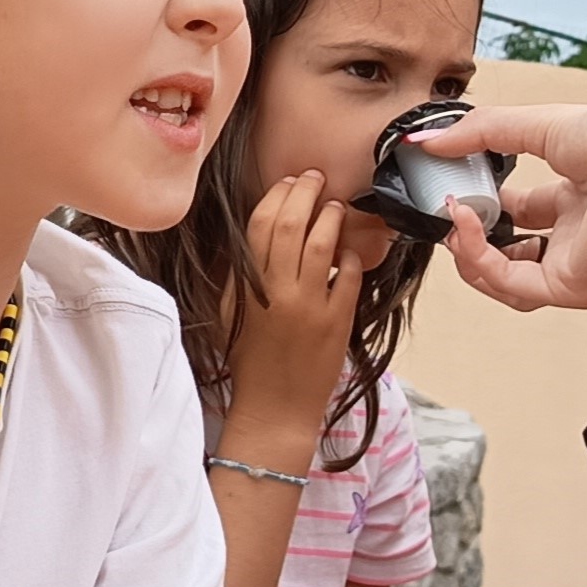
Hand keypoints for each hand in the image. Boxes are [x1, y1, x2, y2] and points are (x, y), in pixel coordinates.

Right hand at [223, 172, 361, 450]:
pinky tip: (350, 251)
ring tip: (336, 206)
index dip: (277, 195)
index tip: (289, 181)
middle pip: (291, 223)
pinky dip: (351, 257)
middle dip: (305, 192)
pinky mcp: (337, 322)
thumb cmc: (252, 359)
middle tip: (316, 179)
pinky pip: (349, 276)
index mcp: (247, 286)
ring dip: (331, 217)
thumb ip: (242, 273)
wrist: (274, 408)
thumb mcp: (234, 311)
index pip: (260, 223)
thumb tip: (258, 231)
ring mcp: (308, 306)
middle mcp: (276, 291)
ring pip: (321, 244)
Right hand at [435, 103, 586, 311]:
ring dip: (468, 251)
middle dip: (471, 232)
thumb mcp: (537, 125)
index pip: (519, 213)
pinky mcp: (568, 288)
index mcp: (577, 201)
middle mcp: (575, 239)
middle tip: (448, 205)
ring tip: (453, 216)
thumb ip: (480, 132)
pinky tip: (466, 221)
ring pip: (503, 280)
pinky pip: (508, 284)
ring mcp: (571, 267)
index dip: (483, 202)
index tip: (454, 184)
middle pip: (509, 252)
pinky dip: (478, 256)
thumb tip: (426, 140)